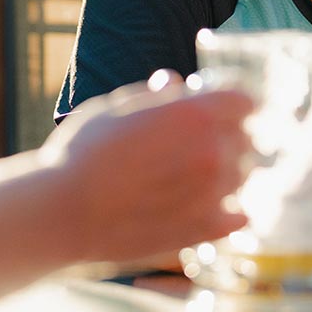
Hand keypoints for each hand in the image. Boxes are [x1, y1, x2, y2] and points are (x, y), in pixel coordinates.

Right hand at [43, 70, 253, 263]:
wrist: (64, 211)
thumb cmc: (82, 154)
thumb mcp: (115, 108)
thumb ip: (155, 95)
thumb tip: (173, 81)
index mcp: (194, 114)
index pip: (244, 100)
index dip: (231, 102)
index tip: (219, 107)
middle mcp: (212, 152)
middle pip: (247, 139)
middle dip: (228, 136)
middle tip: (199, 143)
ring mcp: (212, 194)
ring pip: (243, 177)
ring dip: (227, 174)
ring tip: (195, 177)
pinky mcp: (205, 229)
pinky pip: (239, 217)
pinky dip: (231, 211)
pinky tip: (210, 208)